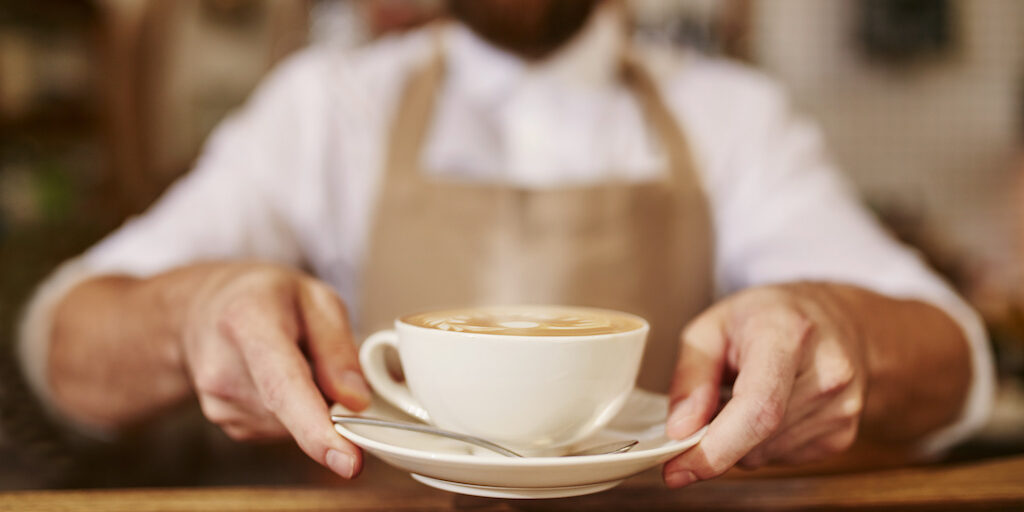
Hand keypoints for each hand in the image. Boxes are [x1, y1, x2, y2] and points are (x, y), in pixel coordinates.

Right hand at [179, 262, 370, 477]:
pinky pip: (281, 430)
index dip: (317, 429)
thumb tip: (357, 402)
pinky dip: (293, 411)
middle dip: (327, 401)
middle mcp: (223, 368)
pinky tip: (276, 379)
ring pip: (292, 425)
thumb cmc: (266, 298)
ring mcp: (219, 401)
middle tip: (320, 357)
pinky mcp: (226, 423)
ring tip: (290, 359)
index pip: (284, 386)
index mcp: (248, 322)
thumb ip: (339, 347)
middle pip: (293, 411)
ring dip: (309, 404)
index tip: (348, 462)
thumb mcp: (315, 298)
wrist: (204, 308)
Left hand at [662, 283, 867, 487]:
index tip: (677, 467)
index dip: (715, 448)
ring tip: (744, 394)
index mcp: (789, 335)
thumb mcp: (712, 326)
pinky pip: (781, 458)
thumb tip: (680, 429)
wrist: (840, 319)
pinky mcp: (843, 435)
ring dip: (738, 440)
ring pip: (763, 456)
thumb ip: (691, 375)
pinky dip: (760, 442)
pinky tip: (769, 408)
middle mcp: (827, 373)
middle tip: (705, 408)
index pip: (759, 408)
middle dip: (714, 439)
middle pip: (755, 439)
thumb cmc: (769, 316)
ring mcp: (841, 408)